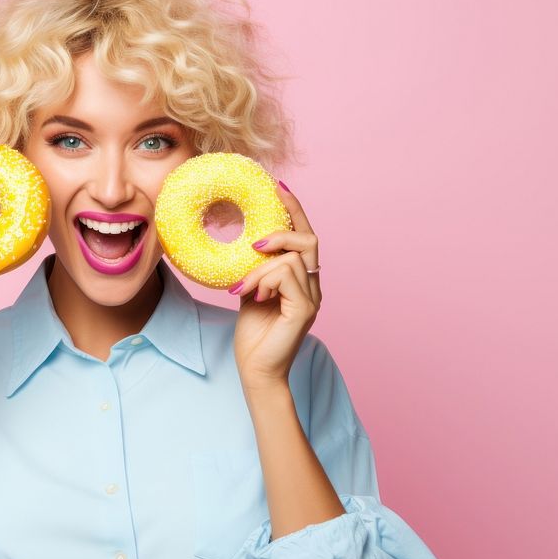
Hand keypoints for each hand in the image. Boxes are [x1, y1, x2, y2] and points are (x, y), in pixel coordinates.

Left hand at [232, 181, 321, 389]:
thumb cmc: (253, 336)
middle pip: (308, 240)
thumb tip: (248, 243)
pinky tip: (252, 297)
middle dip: (283, 229)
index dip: (294, 210)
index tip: (279, 186)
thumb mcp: (251, 292)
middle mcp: (312, 286)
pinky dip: (263, 280)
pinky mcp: (305, 309)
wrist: (256, 371)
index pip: (304, 237)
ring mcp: (312, 298)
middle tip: (256, 241)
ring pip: (290, 258)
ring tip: (245, 289)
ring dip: (259, 269)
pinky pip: (285, 276)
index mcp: (301, 280)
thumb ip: (256, 269)